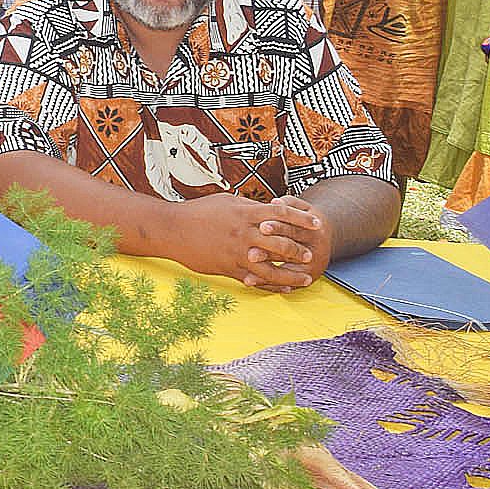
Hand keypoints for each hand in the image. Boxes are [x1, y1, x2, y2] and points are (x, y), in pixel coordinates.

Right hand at [170, 194, 315, 290]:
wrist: (173, 229)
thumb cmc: (198, 212)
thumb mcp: (226, 201)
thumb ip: (250, 207)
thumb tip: (269, 209)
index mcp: (244, 213)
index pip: (281, 213)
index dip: (302, 218)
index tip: (316, 223)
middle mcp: (243, 233)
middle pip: (280, 242)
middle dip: (299, 250)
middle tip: (311, 254)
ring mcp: (236, 252)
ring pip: (271, 267)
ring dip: (291, 274)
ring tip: (305, 278)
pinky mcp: (228, 268)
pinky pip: (255, 279)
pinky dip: (271, 284)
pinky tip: (283, 287)